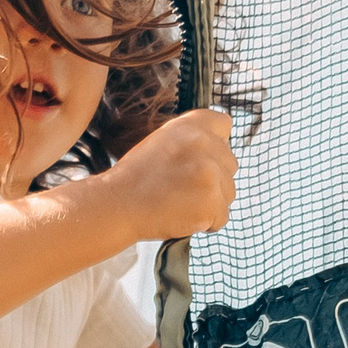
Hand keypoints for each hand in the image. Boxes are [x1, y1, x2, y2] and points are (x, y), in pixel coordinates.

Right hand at [105, 108, 236, 240]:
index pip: (224, 123)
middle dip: (214, 180)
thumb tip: (218, 153)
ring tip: (179, 203)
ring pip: (229, 193)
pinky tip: (182, 216)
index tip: (200, 160)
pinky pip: (223, 217)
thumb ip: (193, 140)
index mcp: (191, 124)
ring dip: (210, 203)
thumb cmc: (136, 179)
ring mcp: (211, 173)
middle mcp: (204, 143)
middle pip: (230, 164)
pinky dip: (206, 224)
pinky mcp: (211, 202)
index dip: (215, 145)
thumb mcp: (163, 142)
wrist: (117, 205)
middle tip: (182, 188)